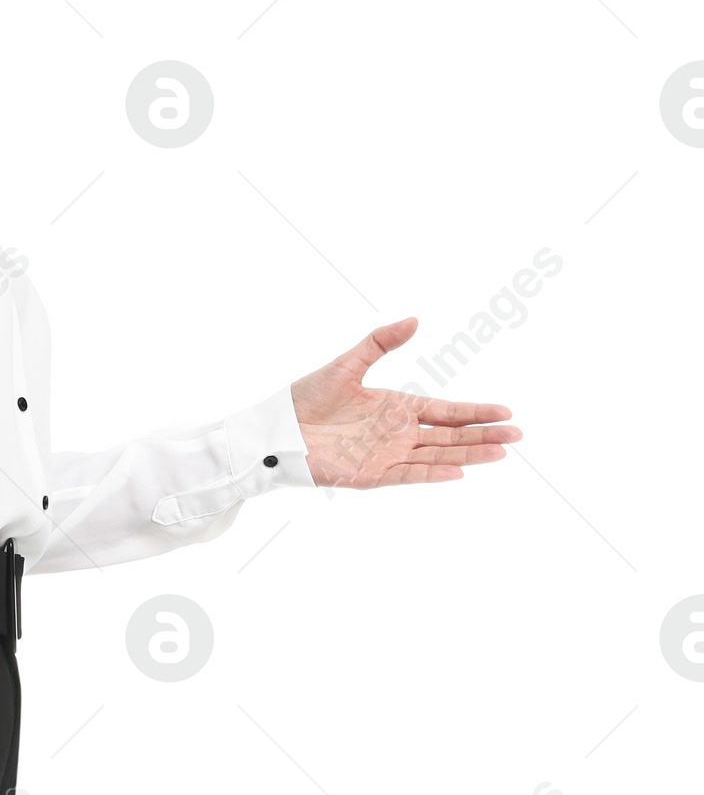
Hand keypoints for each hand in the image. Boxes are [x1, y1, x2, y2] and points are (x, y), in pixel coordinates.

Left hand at [290, 316, 520, 486]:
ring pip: (437, 456)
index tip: (505, 412)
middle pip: (450, 435)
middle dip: (483, 435)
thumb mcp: (348, 364)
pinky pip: (408, 475)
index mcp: (397, 407)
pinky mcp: (370, 475)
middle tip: (517, 435)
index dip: (475, 412)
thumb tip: (415, 319)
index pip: (446, 411)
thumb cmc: (307, 398)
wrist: (277, 429)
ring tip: (500, 454)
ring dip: (468, 454)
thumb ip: (381, 342)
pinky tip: (458, 470)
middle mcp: (398, 433)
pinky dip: (432, 474)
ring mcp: (387, 456)